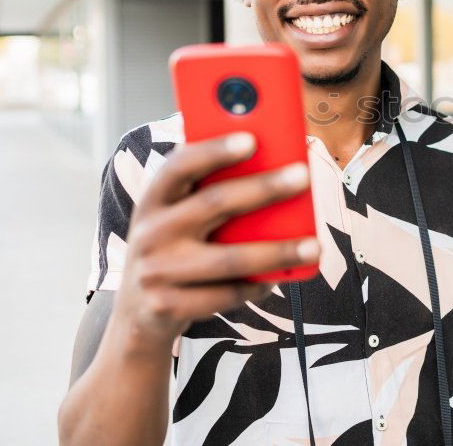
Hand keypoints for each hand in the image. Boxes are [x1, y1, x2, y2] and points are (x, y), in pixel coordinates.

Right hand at [112, 132, 318, 348]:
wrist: (138, 313)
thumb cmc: (176, 249)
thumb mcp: (177, 217)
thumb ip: (209, 193)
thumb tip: (276, 167)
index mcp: (153, 200)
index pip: (179, 166)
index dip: (213, 151)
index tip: (251, 139)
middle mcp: (150, 232)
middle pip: (213, 204)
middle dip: (263, 188)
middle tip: (303, 177)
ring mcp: (155, 272)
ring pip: (229, 259)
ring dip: (277, 251)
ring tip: (314, 246)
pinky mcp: (167, 307)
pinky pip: (227, 295)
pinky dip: (258, 285)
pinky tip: (281, 277)